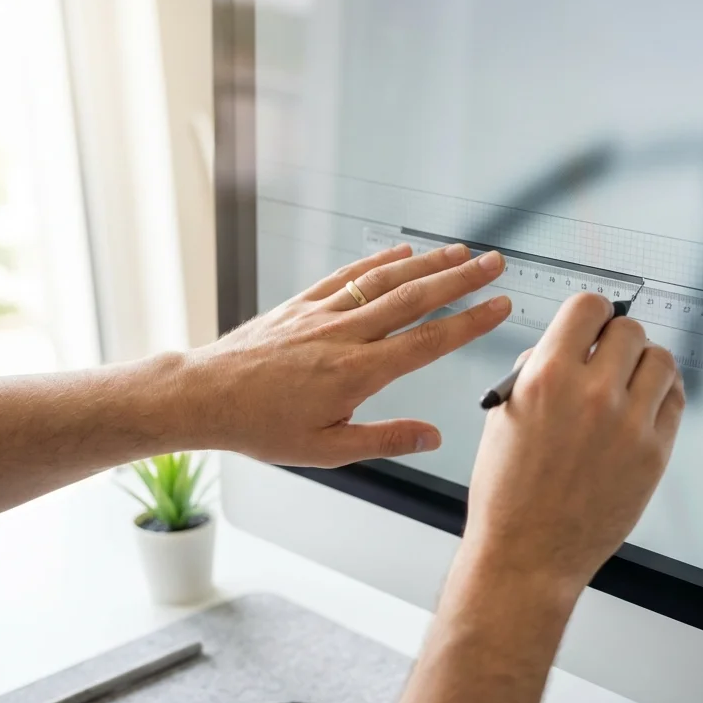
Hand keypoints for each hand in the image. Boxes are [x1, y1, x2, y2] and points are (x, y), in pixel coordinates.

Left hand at [183, 242, 509, 465]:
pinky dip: (378, 260)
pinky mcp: (301, 303)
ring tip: (461, 252)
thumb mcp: (326, 450)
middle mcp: (344, 335)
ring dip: (428, 263)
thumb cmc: (260, 427)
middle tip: (495, 264)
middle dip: (460, 279)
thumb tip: (432, 437)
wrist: (203, 396)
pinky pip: (348, 275)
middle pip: (415, 299)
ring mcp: (322, 313)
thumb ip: (384, 440)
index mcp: (356, 373)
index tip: (499, 306)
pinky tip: (402, 252)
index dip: (469, 322)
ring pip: (385, 281)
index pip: (427, 341)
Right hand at [462, 293, 684, 600]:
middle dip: (618, 340)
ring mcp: (630, 425)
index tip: (594, 324)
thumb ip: (536, 370)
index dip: (592, 314)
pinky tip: (645, 405)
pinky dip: (663, 395)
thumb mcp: (504, 416)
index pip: (588, 307)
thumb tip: (568, 343)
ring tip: (631, 382)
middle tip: (611, 357)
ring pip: (661, 360)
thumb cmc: (508, 492)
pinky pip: (674, 400)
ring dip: (645, 364)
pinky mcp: (655, 454)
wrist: (527, 555)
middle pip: (630, 330)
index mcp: (547, 377)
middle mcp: (593, 394)